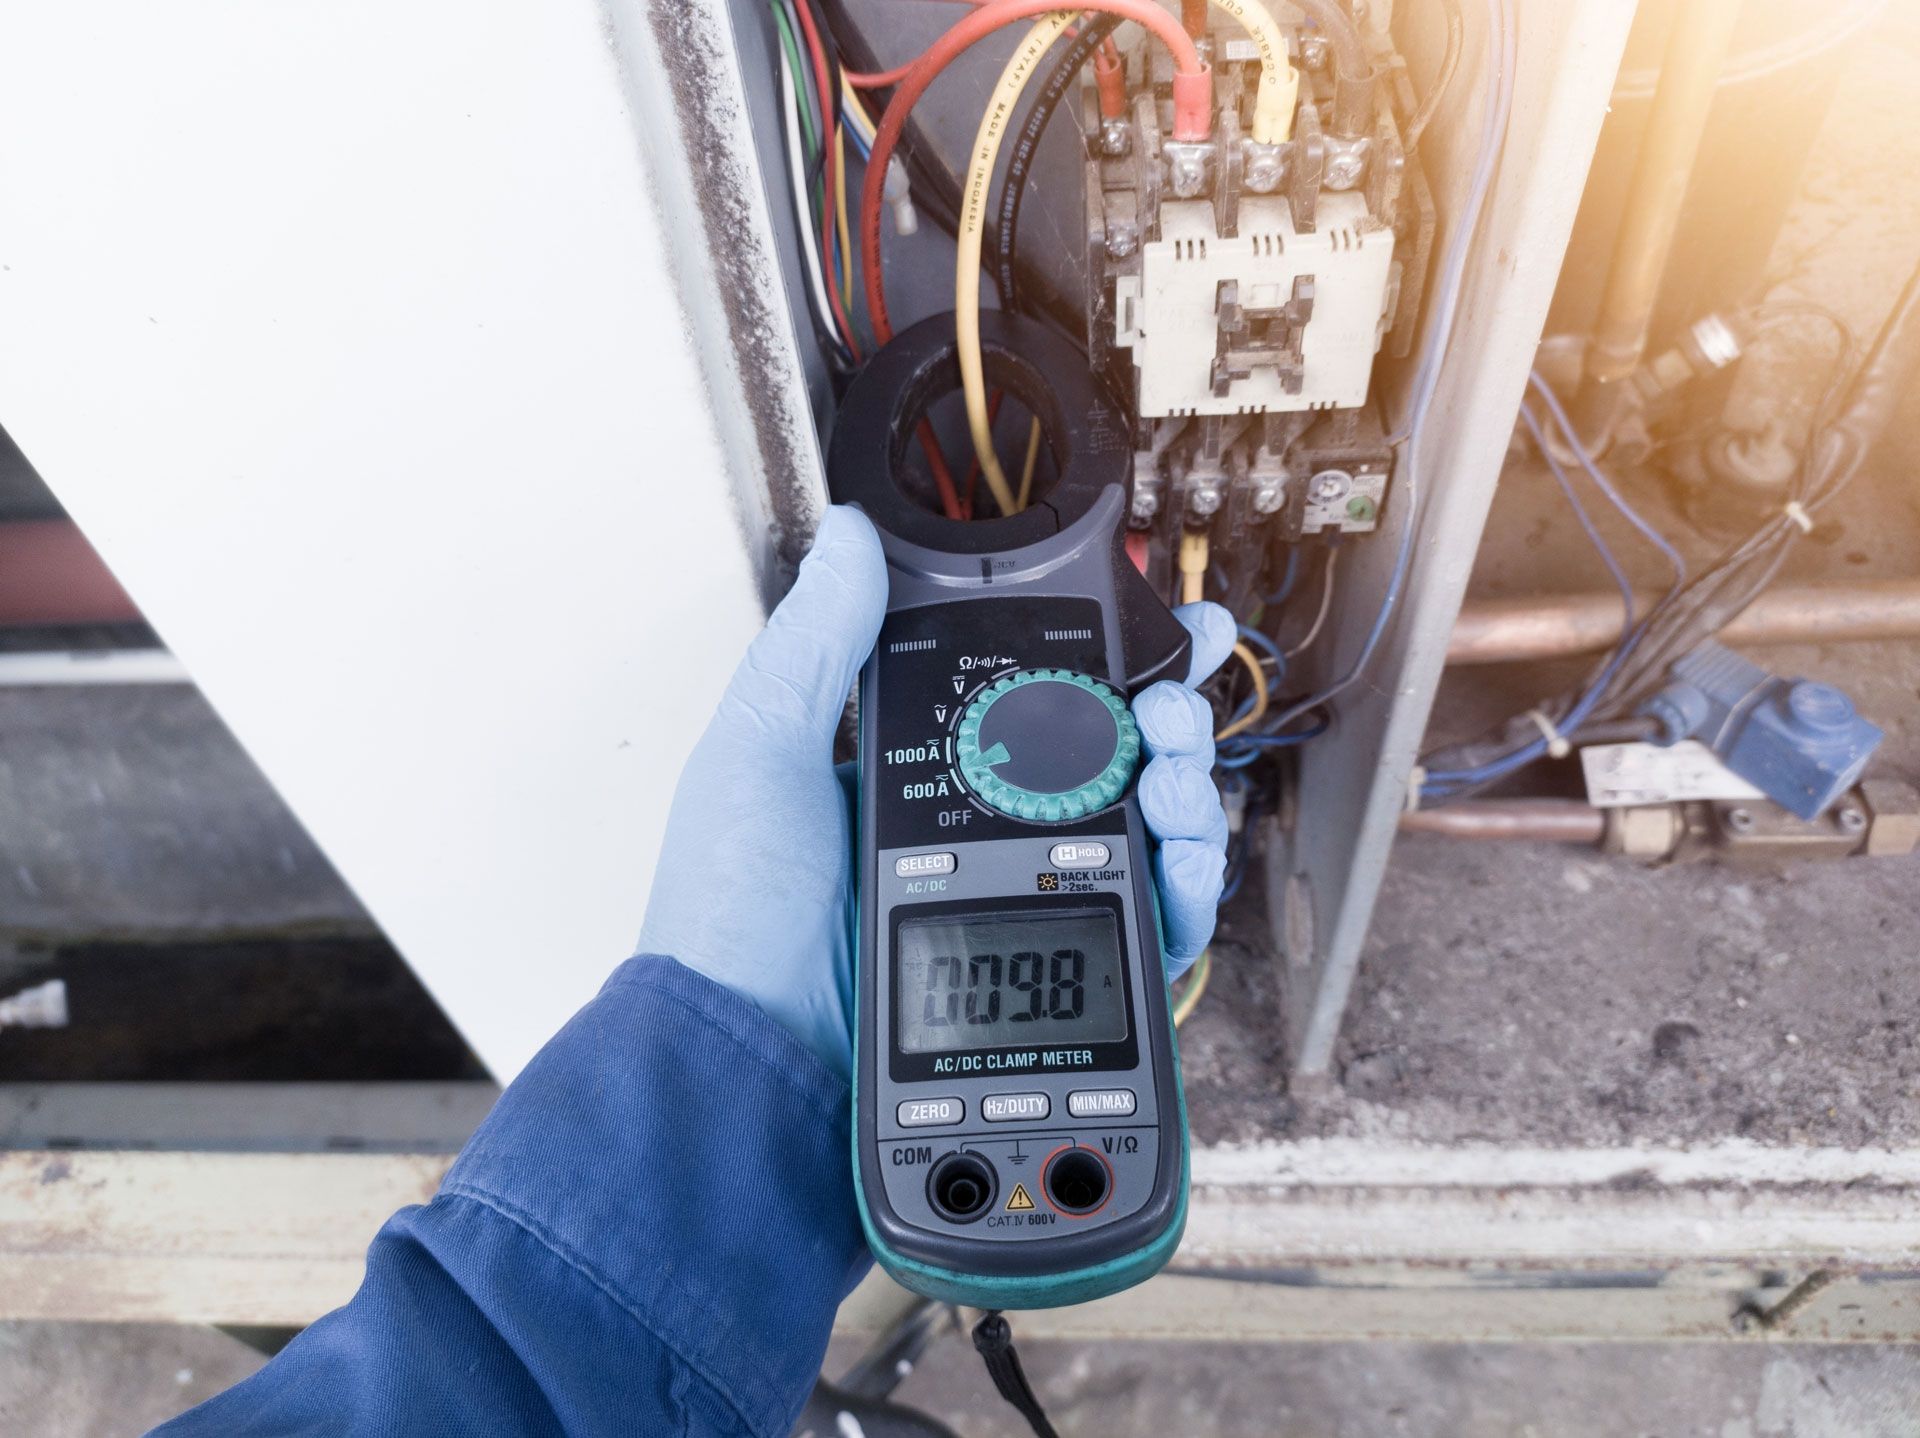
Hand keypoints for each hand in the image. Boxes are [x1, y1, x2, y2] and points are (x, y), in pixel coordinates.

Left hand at [637, 506, 1233, 1078]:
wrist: (746, 1061)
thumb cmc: (731, 915)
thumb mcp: (762, 752)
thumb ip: (817, 643)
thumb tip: (850, 537)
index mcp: (919, 776)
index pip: (1036, 700)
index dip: (1108, 659)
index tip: (1162, 623)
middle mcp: (981, 838)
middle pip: (1114, 763)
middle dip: (1167, 718)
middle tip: (1173, 704)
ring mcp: (1023, 911)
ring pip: (1146, 838)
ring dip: (1185, 793)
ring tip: (1173, 777)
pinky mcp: (1055, 988)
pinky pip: (1148, 930)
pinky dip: (1183, 890)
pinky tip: (1178, 860)